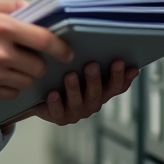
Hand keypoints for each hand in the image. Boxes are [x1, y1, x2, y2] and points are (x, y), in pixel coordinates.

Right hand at [0, 0, 74, 100]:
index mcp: (1, 26)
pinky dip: (10, 87)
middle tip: (27, 58)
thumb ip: (9, 7)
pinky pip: (10, 94)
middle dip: (37, 63)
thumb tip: (32, 10)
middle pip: (38, 65)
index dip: (61, 47)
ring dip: (24, 75)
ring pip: (26, 81)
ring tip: (10, 66)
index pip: (44, 40)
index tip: (67, 52)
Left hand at [1, 60, 138, 131]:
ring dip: (74, 89)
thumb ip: (98, 58)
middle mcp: (92, 102)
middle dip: (95, 79)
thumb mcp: (83, 65)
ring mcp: (77, 111)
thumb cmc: (67, 75)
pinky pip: (59, 112)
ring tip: (70, 76)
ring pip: (78, 102)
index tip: (119, 62)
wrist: (44, 96)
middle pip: (97, 93)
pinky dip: (56, 103)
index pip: (116, 86)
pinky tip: (53, 94)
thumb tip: (113, 46)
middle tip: (92, 65)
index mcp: (102, 90)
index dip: (120, 76)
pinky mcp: (60, 117)